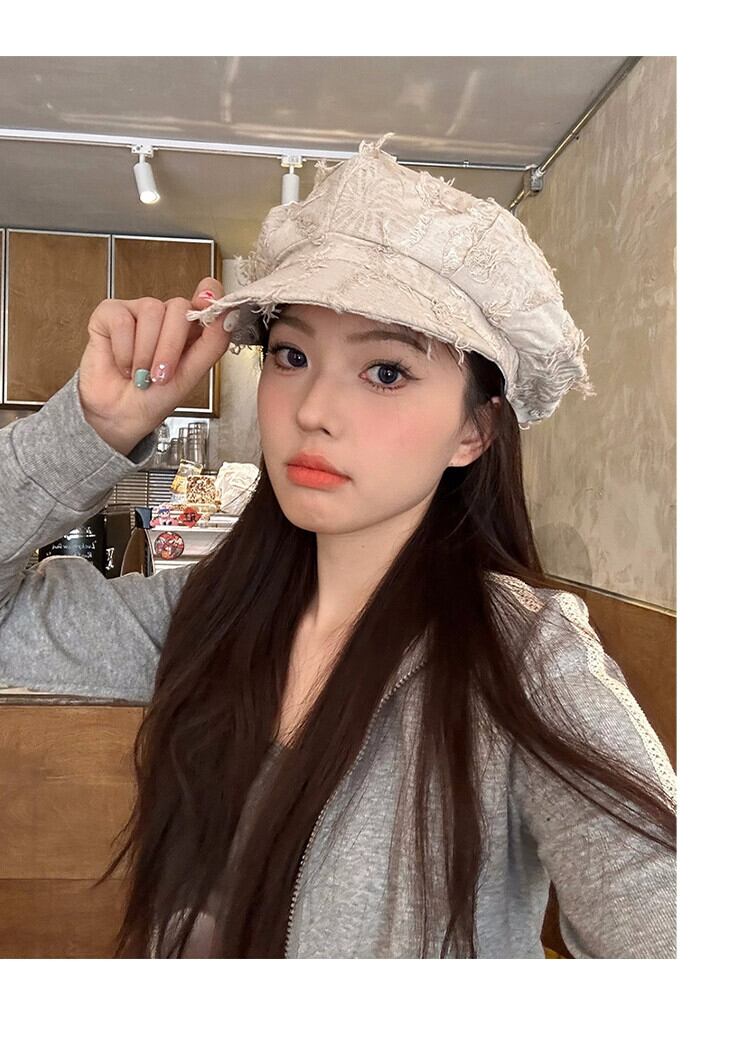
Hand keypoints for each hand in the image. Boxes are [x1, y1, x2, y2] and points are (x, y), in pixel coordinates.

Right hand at [78, 277, 231, 454]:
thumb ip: (212, 343)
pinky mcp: (109, 314)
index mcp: (189, 329)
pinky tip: (124, 364)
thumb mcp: (191, 375)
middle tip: (161, 374)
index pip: (206, 297)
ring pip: (151, 311)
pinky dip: (124, 351)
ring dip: (146, 352)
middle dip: (171, 346)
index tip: (207, 304)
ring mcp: (137, 312)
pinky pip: (122, 321)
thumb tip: (227, 315)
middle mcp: (165, 316)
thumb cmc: (154, 398)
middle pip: (178, 307)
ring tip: (140, 373)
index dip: (209, 297)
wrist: (120, 418)